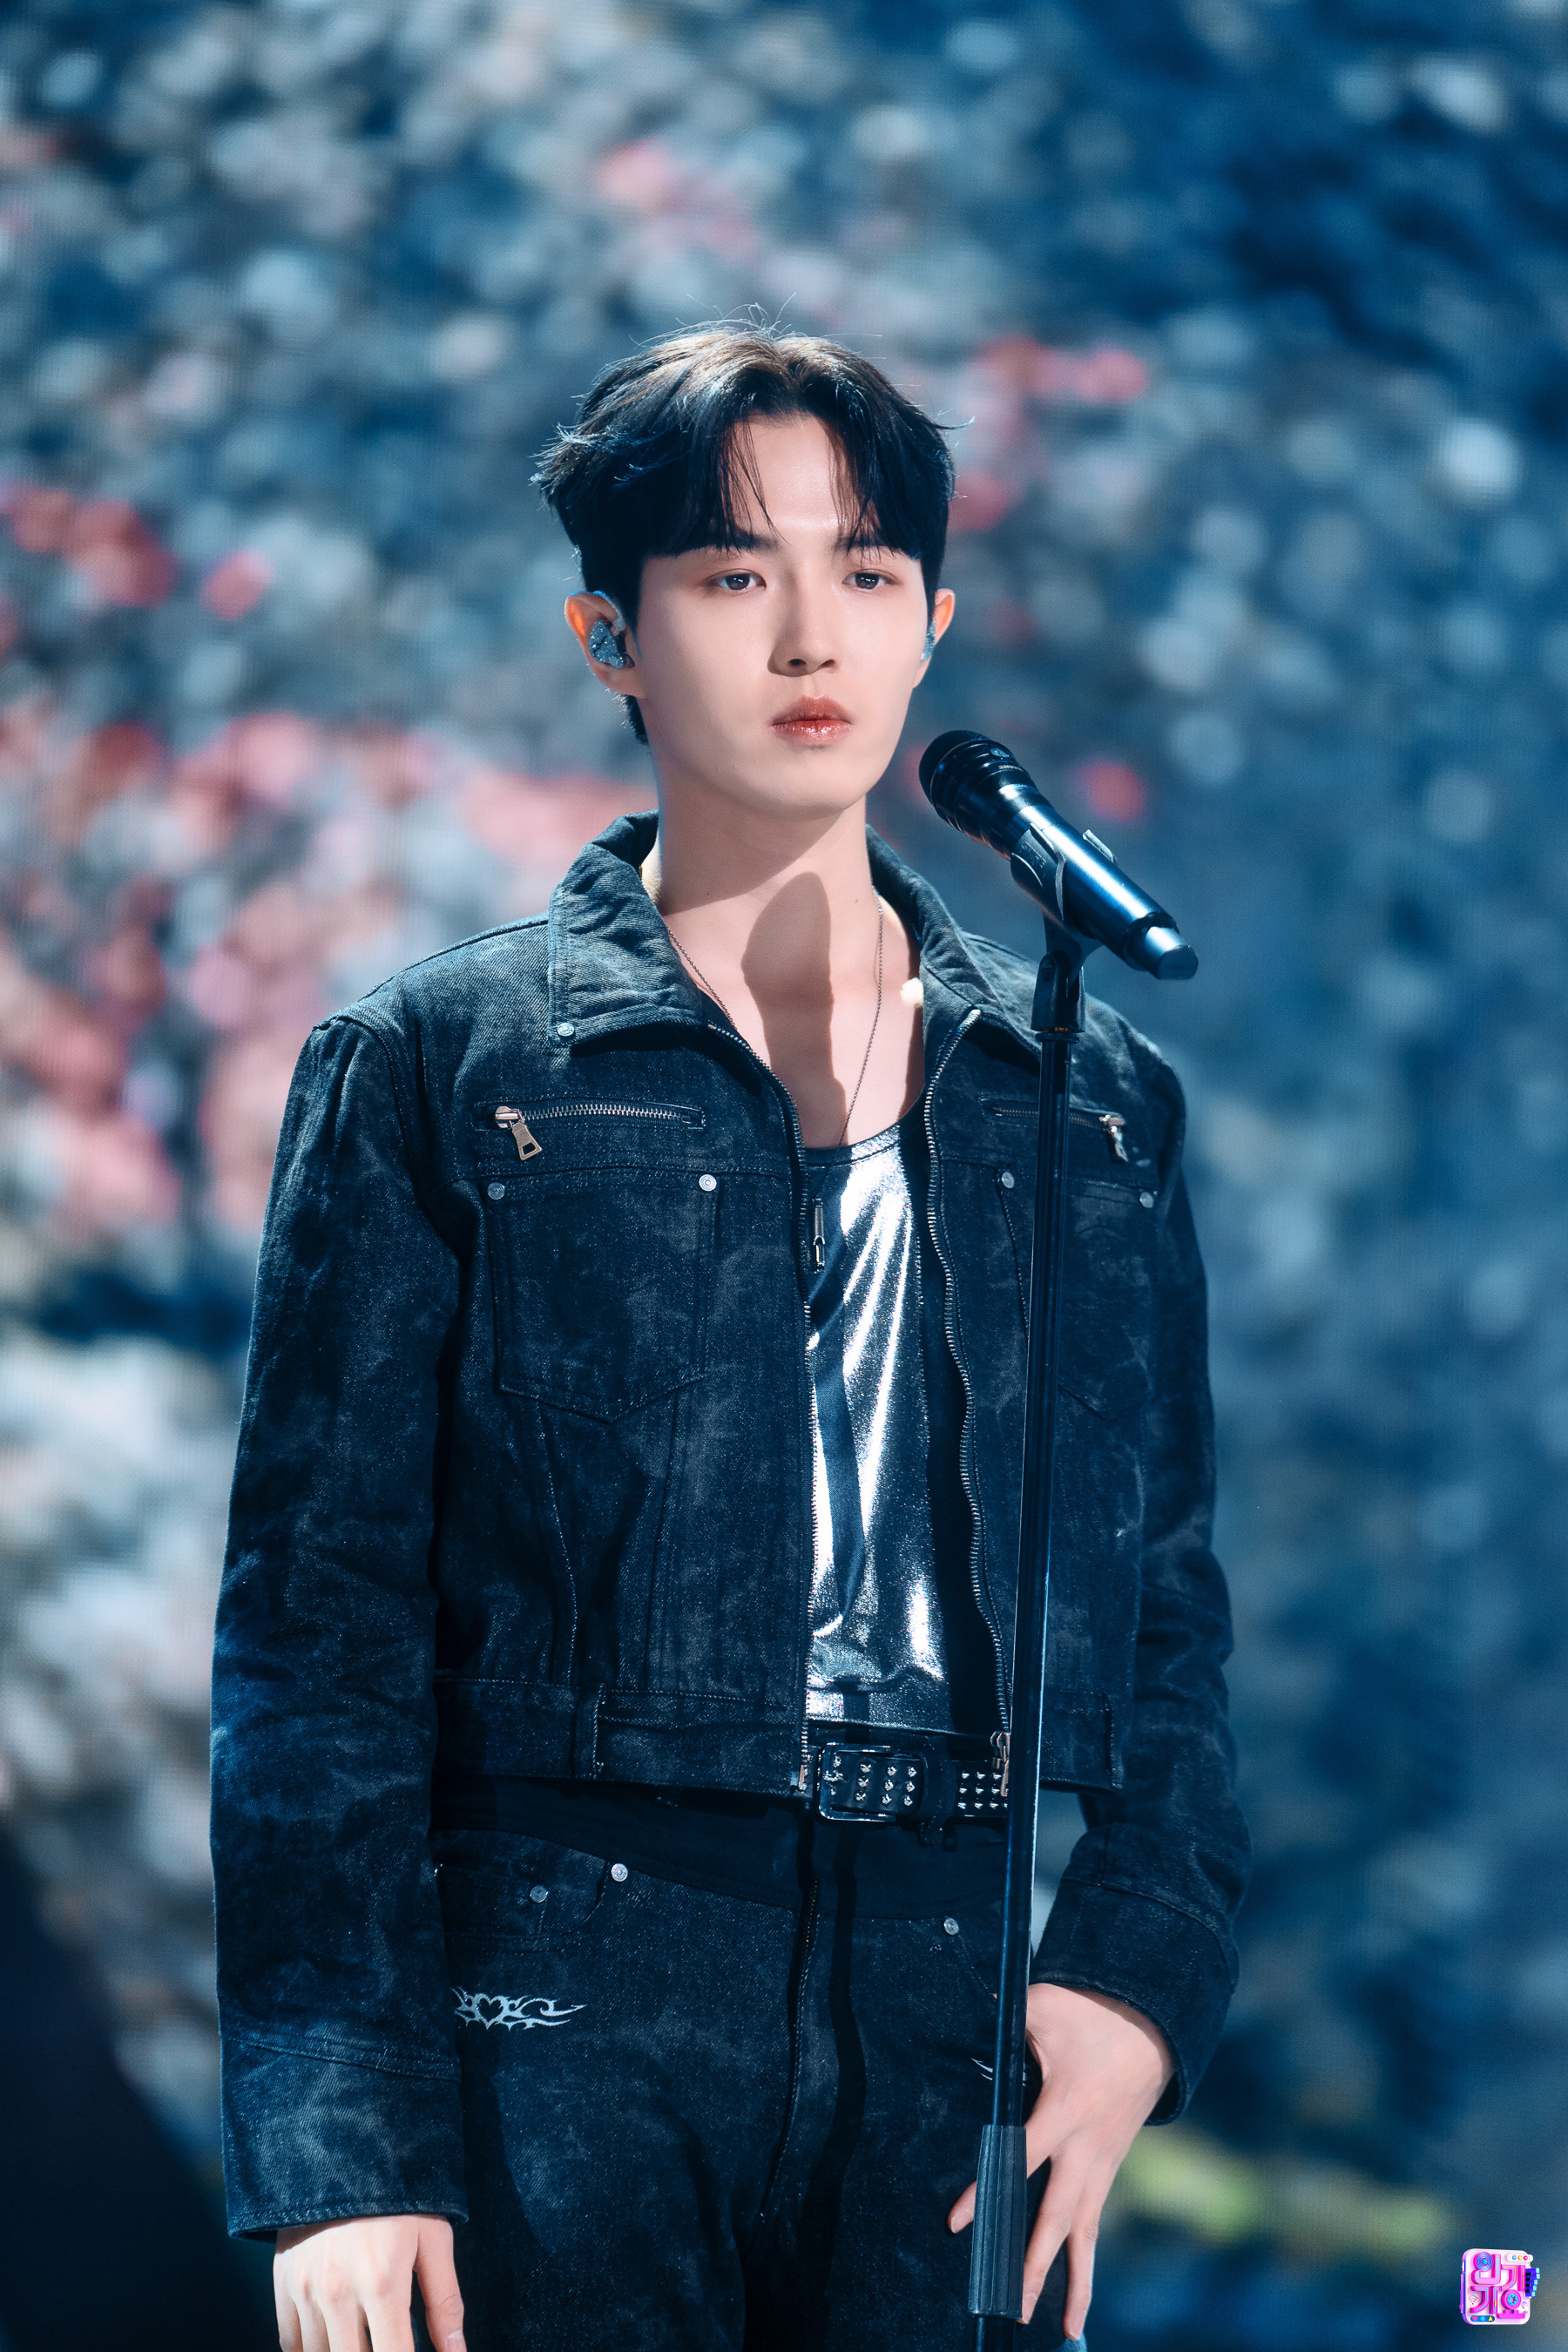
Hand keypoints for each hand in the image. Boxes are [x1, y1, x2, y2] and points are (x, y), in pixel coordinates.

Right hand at [274, 2214, 464, 2351]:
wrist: (344, 2148)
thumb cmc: (400, 2196)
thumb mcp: (434, 2240)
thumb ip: (445, 2303)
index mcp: (383, 2284)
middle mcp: (338, 2293)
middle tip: (386, 2339)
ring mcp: (305, 2291)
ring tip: (364, 2337)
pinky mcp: (282, 2284)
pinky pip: (291, 2343)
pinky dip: (312, 2349)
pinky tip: (335, 2337)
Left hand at [948, 1982, 1171, 2334]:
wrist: (1152, 2023)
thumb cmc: (1088, 2012)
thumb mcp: (1041, 2007)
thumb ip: (1000, 2019)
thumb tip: (957, 2015)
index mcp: (1065, 2109)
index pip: (1018, 2157)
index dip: (987, 2190)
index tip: (956, 2224)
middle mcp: (1086, 2146)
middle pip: (1057, 2215)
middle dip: (1035, 2262)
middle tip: (1013, 2305)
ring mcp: (1102, 2160)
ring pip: (1084, 2230)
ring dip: (1073, 2280)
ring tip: (1063, 2328)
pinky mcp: (1109, 2165)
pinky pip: (1095, 2219)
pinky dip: (1086, 2260)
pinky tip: (1077, 2299)